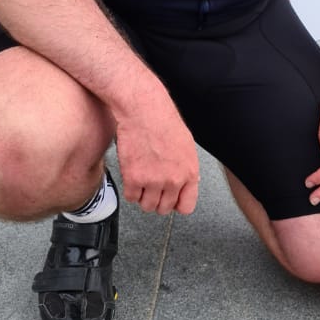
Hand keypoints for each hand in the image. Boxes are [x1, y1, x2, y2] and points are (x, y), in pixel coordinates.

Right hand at [113, 95, 199, 216]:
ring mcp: (153, 181)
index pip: (186, 207)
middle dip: (157, 199)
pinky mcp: (133, 179)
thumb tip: (189, 182)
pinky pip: (131, 198)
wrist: (144, 111)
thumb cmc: (164, 122)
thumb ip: (187, 168)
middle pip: (164, 208)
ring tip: (141, 181)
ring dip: (143, 196)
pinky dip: (130, 190)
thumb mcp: (186, 146)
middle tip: (152, 187)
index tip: (170, 199)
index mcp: (189, 173)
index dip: (176, 204)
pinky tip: (132, 177)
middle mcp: (173, 180)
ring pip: (147, 206)